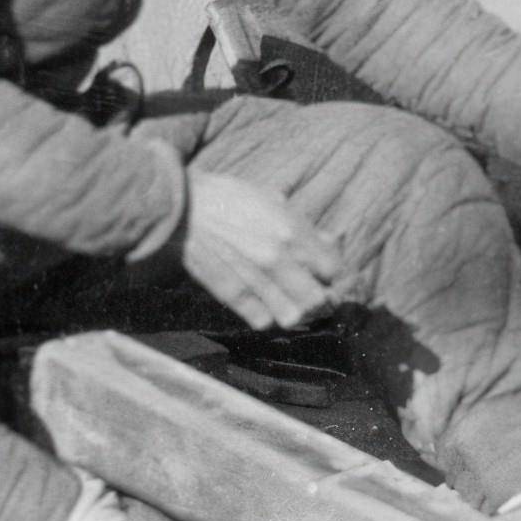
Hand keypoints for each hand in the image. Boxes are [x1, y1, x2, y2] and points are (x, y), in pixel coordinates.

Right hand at [179, 164, 347, 329]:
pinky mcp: (231, 294)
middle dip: (326, 301)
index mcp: (292, 233)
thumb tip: (329, 244)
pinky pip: (263, 322)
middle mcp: (277, 260)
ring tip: (299, 306)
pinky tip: (270, 307)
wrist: (185, 208)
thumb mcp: (275, 200)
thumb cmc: (231, 198)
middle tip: (322, 296)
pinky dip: (271, 318)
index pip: (333, 269)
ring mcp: (254, 280)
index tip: (329, 274)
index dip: (335, 274)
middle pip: (319, 300)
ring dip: (302, 315)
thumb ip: (304, 227)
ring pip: (294, 318)